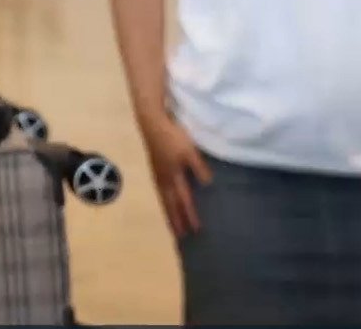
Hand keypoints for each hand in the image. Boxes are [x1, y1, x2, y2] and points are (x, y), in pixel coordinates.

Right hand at [140, 115, 211, 236]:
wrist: (151, 123)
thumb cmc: (173, 136)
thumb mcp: (190, 151)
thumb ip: (199, 168)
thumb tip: (208, 185)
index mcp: (174, 176)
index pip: (184, 201)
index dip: (190, 215)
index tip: (196, 230)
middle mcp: (164, 179)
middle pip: (170, 204)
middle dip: (176, 220)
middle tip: (180, 236)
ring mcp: (157, 174)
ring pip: (163, 199)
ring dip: (168, 213)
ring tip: (172, 225)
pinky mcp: (155, 169)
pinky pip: (160, 192)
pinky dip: (164, 202)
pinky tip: (165, 203)